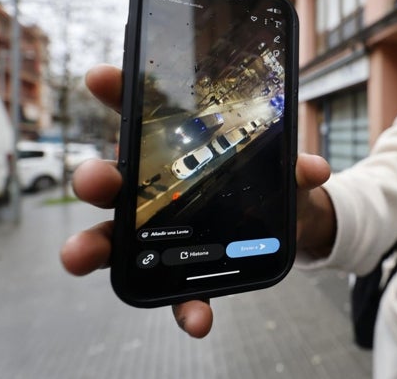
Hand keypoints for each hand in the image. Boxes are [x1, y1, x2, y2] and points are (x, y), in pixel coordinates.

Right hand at [60, 64, 333, 337]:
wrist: (290, 226)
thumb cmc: (269, 184)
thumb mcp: (284, 171)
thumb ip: (294, 168)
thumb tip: (315, 168)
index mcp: (175, 151)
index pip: (139, 116)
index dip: (117, 93)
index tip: (101, 76)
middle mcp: (155, 190)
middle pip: (113, 180)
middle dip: (96, 178)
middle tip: (98, 181)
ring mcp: (160, 232)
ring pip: (116, 238)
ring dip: (95, 246)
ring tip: (81, 256)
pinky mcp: (183, 270)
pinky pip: (174, 291)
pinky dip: (183, 307)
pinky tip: (198, 320)